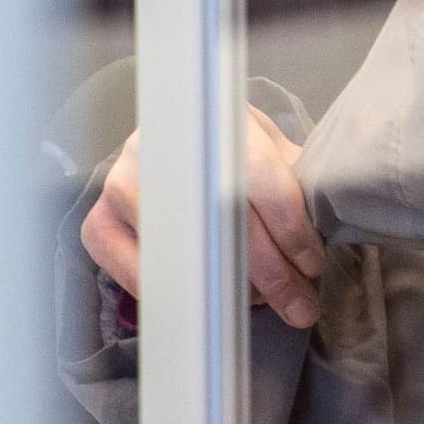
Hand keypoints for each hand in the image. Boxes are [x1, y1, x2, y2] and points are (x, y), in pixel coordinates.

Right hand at [79, 106, 325, 327]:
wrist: (170, 150)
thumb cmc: (232, 157)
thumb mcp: (267, 152)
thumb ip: (292, 178)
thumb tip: (325, 226)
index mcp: (208, 119)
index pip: (254, 175)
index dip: (289, 225)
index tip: (311, 262)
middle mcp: (158, 145)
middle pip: (221, 219)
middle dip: (271, 272)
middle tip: (300, 304)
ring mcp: (121, 184)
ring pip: (184, 250)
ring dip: (231, 287)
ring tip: (262, 301)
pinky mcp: (98, 224)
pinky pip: (141, 275)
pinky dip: (185, 296)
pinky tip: (215, 301)